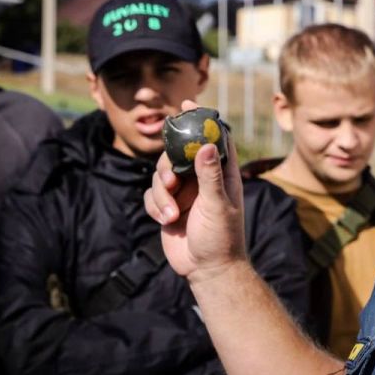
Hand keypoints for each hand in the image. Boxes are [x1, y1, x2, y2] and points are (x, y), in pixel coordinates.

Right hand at [144, 100, 247, 282]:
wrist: (207, 270)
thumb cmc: (222, 238)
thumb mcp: (217, 204)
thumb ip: (210, 175)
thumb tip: (206, 145)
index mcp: (222, 174)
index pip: (214, 139)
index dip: (202, 120)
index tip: (188, 103)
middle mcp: (202, 179)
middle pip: (176, 154)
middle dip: (168, 166)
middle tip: (171, 181)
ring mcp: (184, 192)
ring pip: (160, 174)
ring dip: (161, 193)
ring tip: (171, 213)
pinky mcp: (168, 206)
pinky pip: (152, 195)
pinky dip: (156, 206)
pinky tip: (166, 221)